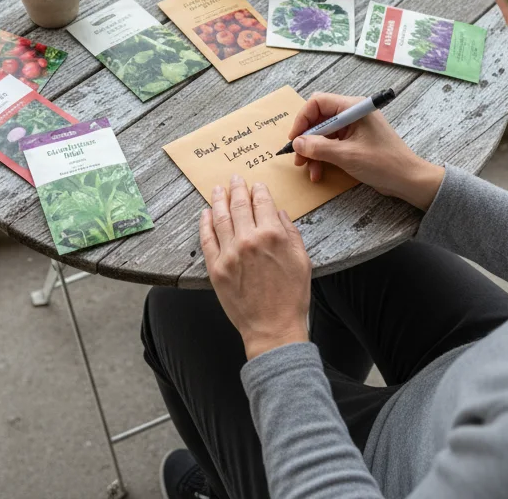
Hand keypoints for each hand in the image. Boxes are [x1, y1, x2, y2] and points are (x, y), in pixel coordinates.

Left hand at [200, 175, 310, 359]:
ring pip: (220, 218)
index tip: (256, 185)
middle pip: (239, 206)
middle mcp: (249, 240)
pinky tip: (205, 214)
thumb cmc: (292, 296)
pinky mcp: (216, 268)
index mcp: (273, 235)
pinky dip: (205, 223)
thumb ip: (290, 232)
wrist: (273, 328)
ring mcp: (229, 254)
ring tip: (217, 190)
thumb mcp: (302, 260)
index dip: (258, 191)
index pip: (262, 203)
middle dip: (237, 189)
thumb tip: (278, 213)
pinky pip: (207, 239)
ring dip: (218, 200)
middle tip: (234, 179)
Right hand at [289, 92, 444, 209]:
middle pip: (319, 119)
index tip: (294, 139)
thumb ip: (319, 147)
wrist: (408, 180)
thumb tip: (297, 142)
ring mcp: (354, 128)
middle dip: (306, 139)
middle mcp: (353, 114)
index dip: (302, 119)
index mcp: (353, 108)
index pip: (318, 103)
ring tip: (308, 169)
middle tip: (297, 158)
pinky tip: (318, 172)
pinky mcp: (356, 142)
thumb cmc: (383, 163)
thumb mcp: (346, 155)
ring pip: (324, 135)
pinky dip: (323, 157)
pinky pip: (332, 145)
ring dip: (313, 151)